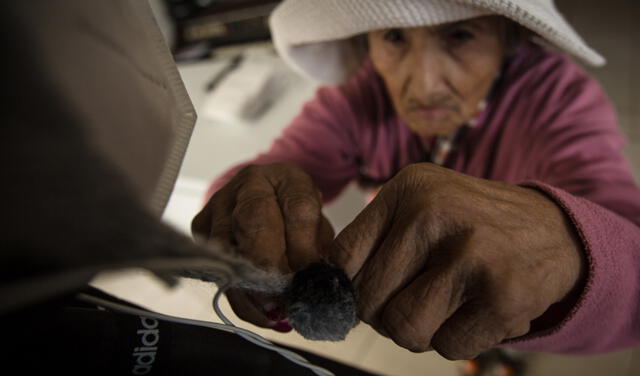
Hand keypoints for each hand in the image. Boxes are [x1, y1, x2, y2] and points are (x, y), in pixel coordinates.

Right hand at [192, 162, 333, 328]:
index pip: (298, 208)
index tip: (311, 277)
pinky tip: (259, 313)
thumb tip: (313, 283)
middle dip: (271, 265)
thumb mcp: (318, 226)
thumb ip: (317, 248)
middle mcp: (249, 184)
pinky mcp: (202, 226)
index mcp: (287, 177)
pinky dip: (239, 296)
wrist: (266, 201)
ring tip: (274, 312)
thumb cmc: (297, 217)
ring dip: (253, 286)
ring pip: (230, 245)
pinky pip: (216, 264)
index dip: (304, 246)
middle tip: (286, 298)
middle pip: (255, 220)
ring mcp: (220, 203)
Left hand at [328, 163, 585, 358]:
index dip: (346, 290)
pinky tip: (473, 311)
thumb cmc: (472, 225)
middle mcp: (434, 215)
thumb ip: (375, 241)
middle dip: (384, 314)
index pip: (343, 259)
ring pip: (403, 329)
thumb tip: (332, 295)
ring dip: (418, 331)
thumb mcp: (421, 206)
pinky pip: (447, 347)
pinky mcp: (504, 295)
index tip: (364, 296)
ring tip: (441, 307)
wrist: (553, 231)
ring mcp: (471, 254)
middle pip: (368, 300)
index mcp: (407, 189)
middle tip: (413, 300)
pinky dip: (455, 340)